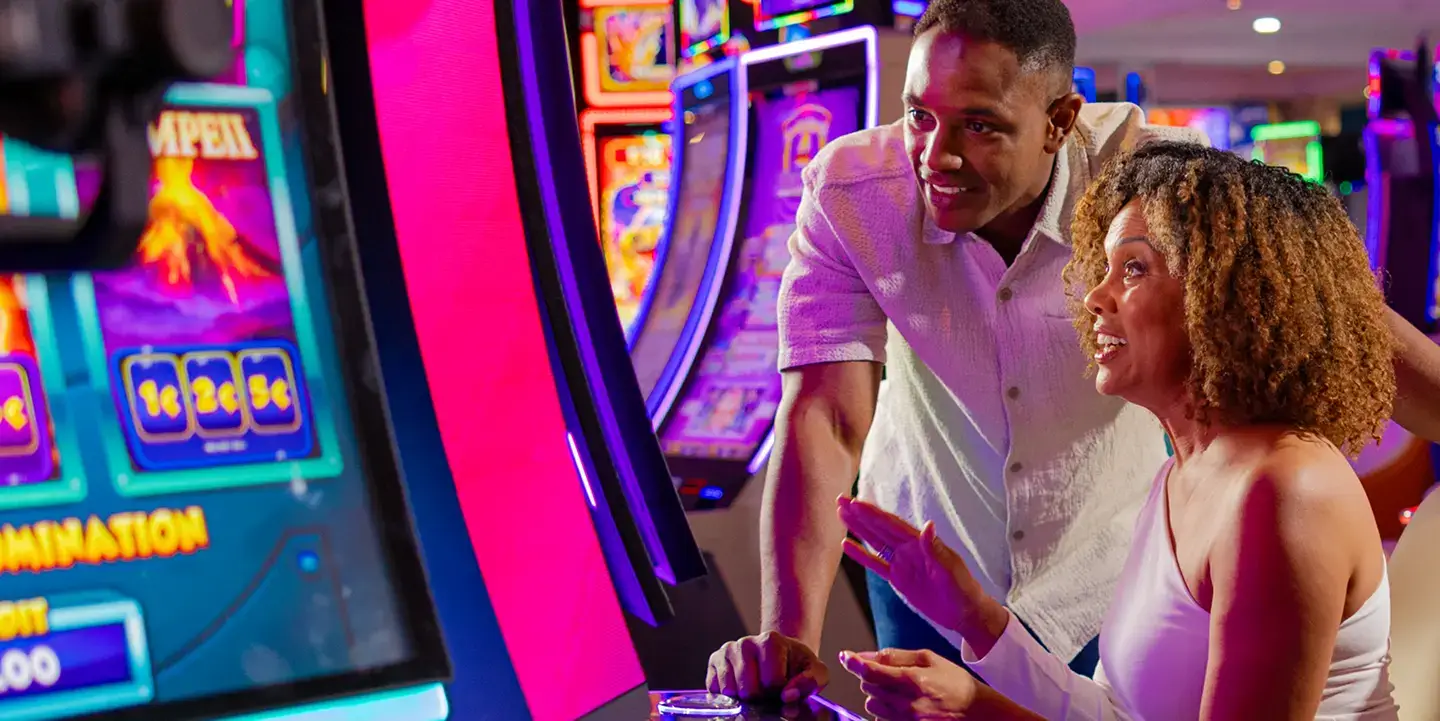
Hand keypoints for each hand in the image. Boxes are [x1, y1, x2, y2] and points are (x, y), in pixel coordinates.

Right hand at [706, 631, 828, 701]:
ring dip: (745, 698)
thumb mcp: (816, 671)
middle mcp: (745, 642)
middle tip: (769, 690)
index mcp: (771, 640)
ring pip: (731, 691)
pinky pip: (716, 690)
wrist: (780, 654)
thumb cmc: (797, 665)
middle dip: (762, 698)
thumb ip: (811, 682)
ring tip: (756, 687)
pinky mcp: (713, 662)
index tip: (785, 685)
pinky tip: (741, 687)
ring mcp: (727, 651)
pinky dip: (729, 697)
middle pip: (749, 690)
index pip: (772, 683)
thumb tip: (788, 695)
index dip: (781, 692)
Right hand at [836, 496, 996, 637]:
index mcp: (920, 543)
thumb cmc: (962, 589)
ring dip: (858, 528)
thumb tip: (928, 525)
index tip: (856, 503)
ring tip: (841, 513)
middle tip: (840, 499)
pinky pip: (876, 564)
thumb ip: (935, 548)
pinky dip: (861, 554)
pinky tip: (847, 545)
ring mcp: (902, 562)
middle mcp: (908, 548)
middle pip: (879, 527)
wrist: (965, 611)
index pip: (891, 525)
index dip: (873, 514)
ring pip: (875, 541)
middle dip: (860, 514)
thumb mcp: (951, 569)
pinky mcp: (898, 578)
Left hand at [840, 649, 978, 719]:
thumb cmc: (954, 683)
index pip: (871, 671)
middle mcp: (906, 703)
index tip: (845, 656)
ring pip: (871, 706)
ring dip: (876, 695)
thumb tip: (867, 655)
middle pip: (867, 688)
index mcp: (912, 680)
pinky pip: (882, 720)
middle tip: (886, 673)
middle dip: (871, 677)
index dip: (853, 662)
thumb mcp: (929, 659)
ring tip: (895, 690)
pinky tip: (900, 705)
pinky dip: (884, 711)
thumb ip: (896, 656)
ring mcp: (906, 720)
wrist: (977, 713)